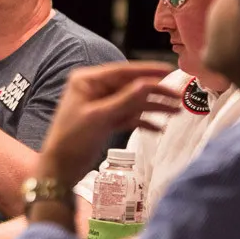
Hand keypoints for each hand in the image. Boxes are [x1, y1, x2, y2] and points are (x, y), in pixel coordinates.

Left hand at [38, 61, 180, 189]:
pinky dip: (143, 121)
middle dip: (155, 92)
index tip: (170, 70)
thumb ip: (126, 99)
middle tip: (179, 97)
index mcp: (87, 80)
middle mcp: (94, 89)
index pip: (123, 71)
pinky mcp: (105, 120)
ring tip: (176, 112)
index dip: (148, 70)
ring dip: (153, 107)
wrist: (60, 168)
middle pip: (131, 86)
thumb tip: (148, 83)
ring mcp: (100, 104)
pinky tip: (159, 128)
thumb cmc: (72, 139)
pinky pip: (128, 116)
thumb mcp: (100, 117)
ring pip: (132, 101)